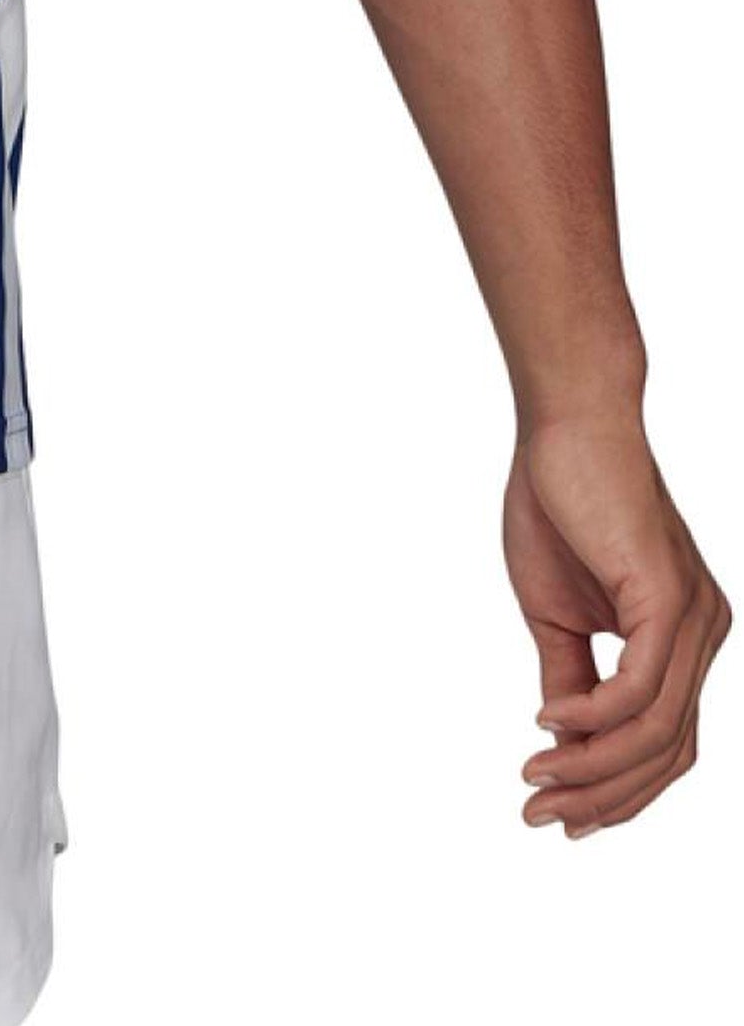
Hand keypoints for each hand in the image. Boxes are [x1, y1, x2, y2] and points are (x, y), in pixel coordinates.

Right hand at [508, 413, 728, 833]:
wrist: (567, 423)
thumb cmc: (559, 501)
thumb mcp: (555, 611)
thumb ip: (568, 676)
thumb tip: (562, 744)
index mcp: (683, 641)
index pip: (664, 744)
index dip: (615, 791)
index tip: (556, 814)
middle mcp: (705, 638)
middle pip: (667, 754)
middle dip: (603, 798)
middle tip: (539, 817)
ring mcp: (696, 621)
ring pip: (657, 734)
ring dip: (593, 771)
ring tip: (535, 782)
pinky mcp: (671, 601)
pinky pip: (641, 690)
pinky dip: (593, 719)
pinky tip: (549, 721)